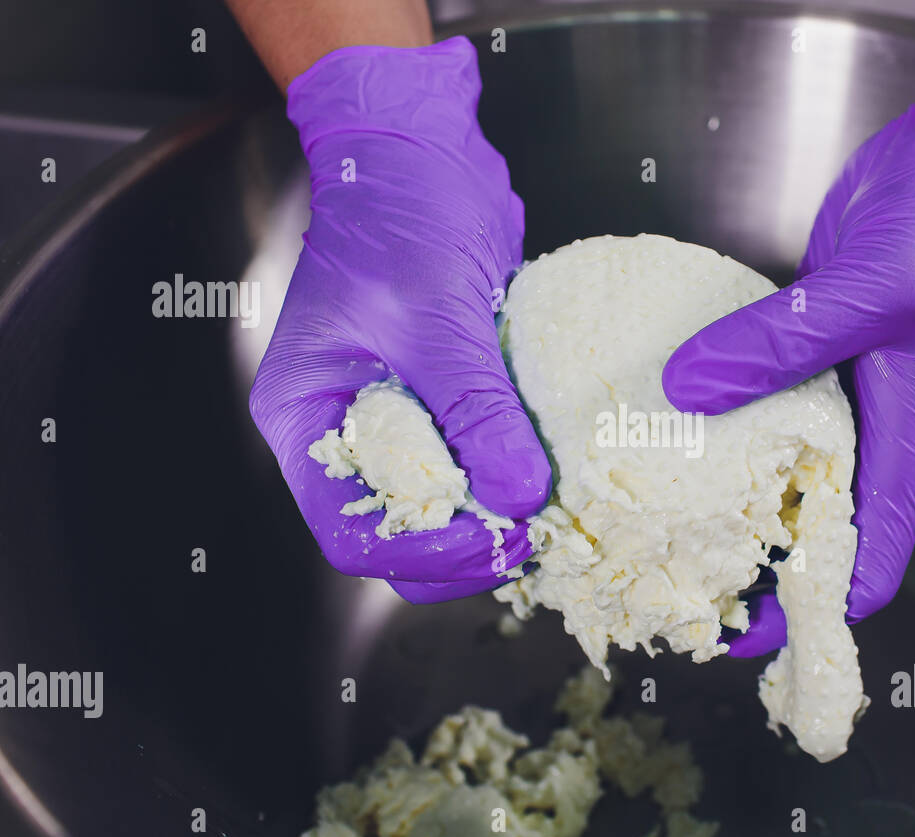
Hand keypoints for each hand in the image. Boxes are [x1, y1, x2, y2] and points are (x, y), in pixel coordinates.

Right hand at [249, 38, 549, 600]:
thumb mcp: (434, 317)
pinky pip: (474, 461)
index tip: (497, 538)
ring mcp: (395, 419)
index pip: (351, 532)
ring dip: (495, 517)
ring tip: (552, 511)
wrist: (423, 151)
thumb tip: (519, 494)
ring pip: (443, 507)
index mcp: (307, 418)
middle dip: (466, 545)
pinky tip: (553, 474)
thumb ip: (475, 409)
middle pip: (400, 532)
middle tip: (536, 533)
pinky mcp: (442, 401)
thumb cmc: (400, 215)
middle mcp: (345, 430)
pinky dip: (510, 475)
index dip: (424, 553)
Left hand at [662, 27, 914, 654]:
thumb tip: (684, 392)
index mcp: (906, 445)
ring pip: (776, 466)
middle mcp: (870, 432)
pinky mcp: (808, 347)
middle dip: (749, 562)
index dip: (804, 614)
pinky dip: (716, 413)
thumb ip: (780, 346)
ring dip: (724, 488)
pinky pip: (756, 398)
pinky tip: (665, 410)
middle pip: (811, 530)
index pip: (866, 565)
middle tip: (667, 571)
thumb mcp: (872, 289)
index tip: (737, 633)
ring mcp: (835, 390)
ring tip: (649, 501)